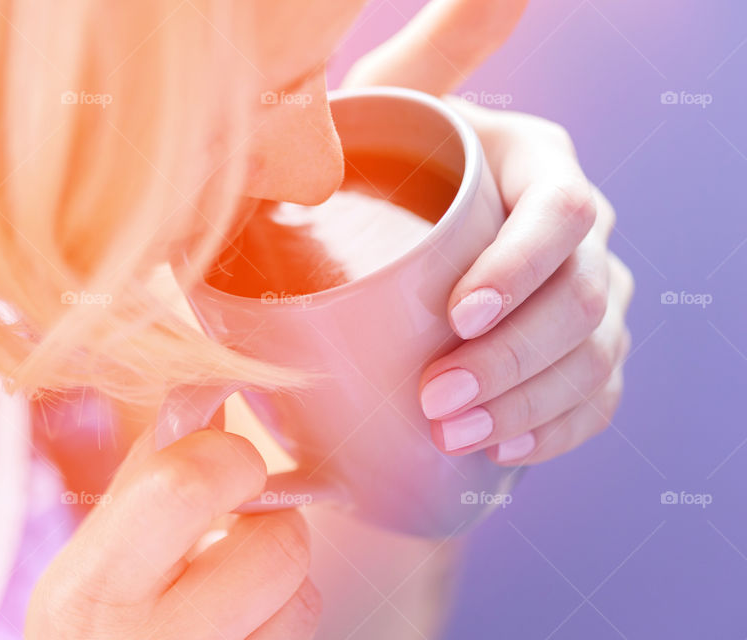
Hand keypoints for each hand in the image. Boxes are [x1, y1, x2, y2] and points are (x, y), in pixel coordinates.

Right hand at [26, 429, 319, 638]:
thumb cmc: (91, 634)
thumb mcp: (89, 560)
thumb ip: (146, 476)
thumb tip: (209, 403)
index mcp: (96, 587)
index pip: (189, 485)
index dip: (228, 458)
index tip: (223, 461)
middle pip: (278, 544)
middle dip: (268, 520)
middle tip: (236, 527)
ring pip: (303, 599)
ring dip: (279, 581)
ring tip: (231, 587)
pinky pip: (297, 636)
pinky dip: (280, 620)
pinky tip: (239, 624)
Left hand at [343, 0, 633, 464]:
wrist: (388, 253)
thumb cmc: (383, 169)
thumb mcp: (391, 103)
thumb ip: (424, 53)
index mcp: (539, 165)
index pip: (562, 214)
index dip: (522, 267)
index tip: (455, 314)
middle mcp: (577, 231)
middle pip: (583, 298)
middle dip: (514, 357)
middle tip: (436, 399)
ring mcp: (587, 295)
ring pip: (594, 356)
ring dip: (531, 404)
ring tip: (458, 434)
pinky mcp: (579, 352)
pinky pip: (597, 398)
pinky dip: (558, 429)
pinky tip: (508, 450)